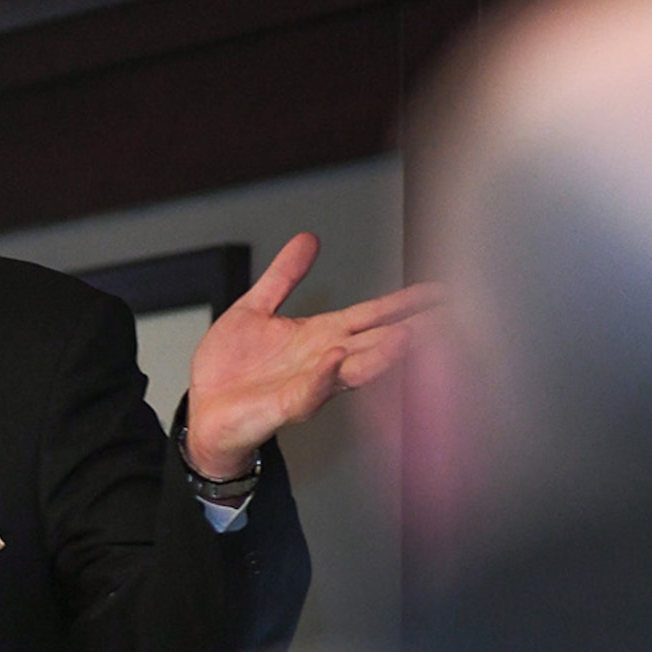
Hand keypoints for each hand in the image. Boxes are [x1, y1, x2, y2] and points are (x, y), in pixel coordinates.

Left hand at [185, 233, 440, 476]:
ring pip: (355, 368)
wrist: (202, 411)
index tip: (439, 292)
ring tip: (408, 335)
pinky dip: (324, 375)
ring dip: (381, 354)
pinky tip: (336, 358)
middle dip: (412, 330)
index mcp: (320, 336)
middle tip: (449, 319)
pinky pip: (310, 391)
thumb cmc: (231, 370)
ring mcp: (309, 384)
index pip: (372, 316)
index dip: (404, 303)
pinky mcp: (286, 405)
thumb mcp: (254, 310)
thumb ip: (283, 277)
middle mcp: (324, 361)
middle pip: (377, 342)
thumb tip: (307, 240)